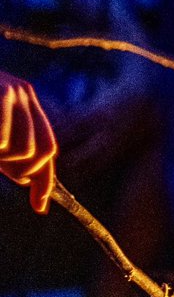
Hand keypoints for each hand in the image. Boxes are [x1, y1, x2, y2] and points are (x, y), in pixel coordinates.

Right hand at [0, 72, 56, 213]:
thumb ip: (11, 158)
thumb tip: (38, 195)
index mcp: (25, 102)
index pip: (46, 146)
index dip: (44, 179)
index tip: (39, 206)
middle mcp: (22, 93)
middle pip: (39, 153)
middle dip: (17, 170)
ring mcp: (10, 90)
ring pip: (20, 151)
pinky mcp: (0, 92)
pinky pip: (3, 142)